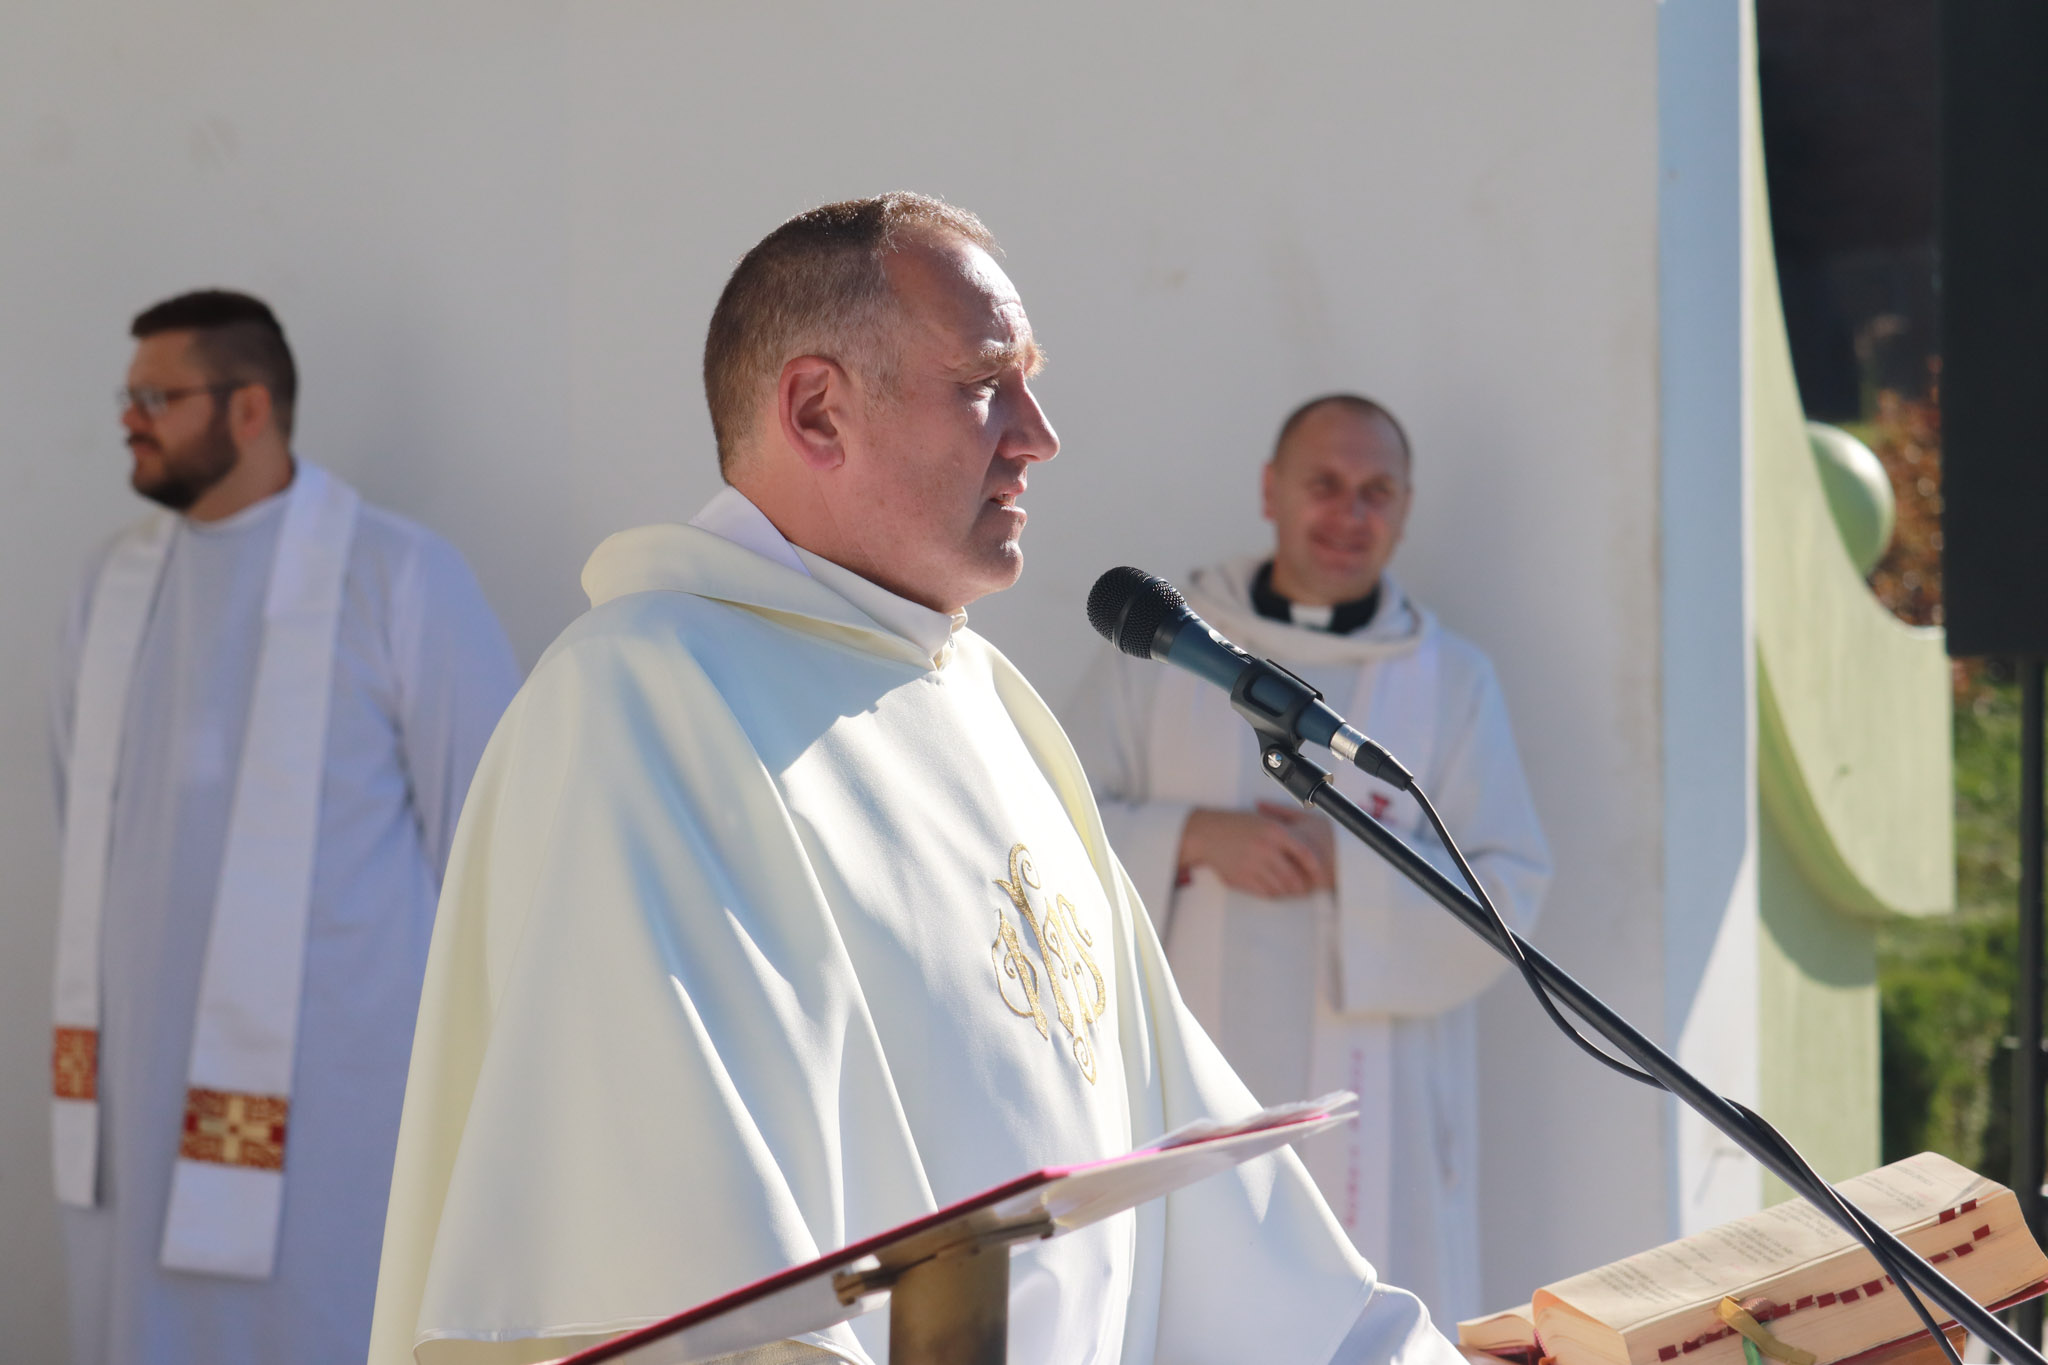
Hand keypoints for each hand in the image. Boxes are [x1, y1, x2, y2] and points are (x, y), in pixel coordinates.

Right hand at [1178, 804, 1336, 899]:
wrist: (1207, 834)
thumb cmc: (1238, 825)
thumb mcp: (1263, 820)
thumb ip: (1285, 832)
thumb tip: (1308, 852)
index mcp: (1274, 832)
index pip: (1303, 853)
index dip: (1314, 866)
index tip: (1320, 873)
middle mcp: (1265, 849)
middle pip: (1293, 876)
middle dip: (1301, 885)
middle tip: (1304, 888)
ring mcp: (1252, 865)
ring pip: (1279, 887)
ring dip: (1286, 891)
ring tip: (1288, 890)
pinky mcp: (1241, 878)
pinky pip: (1264, 892)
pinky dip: (1272, 893)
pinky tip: (1271, 889)